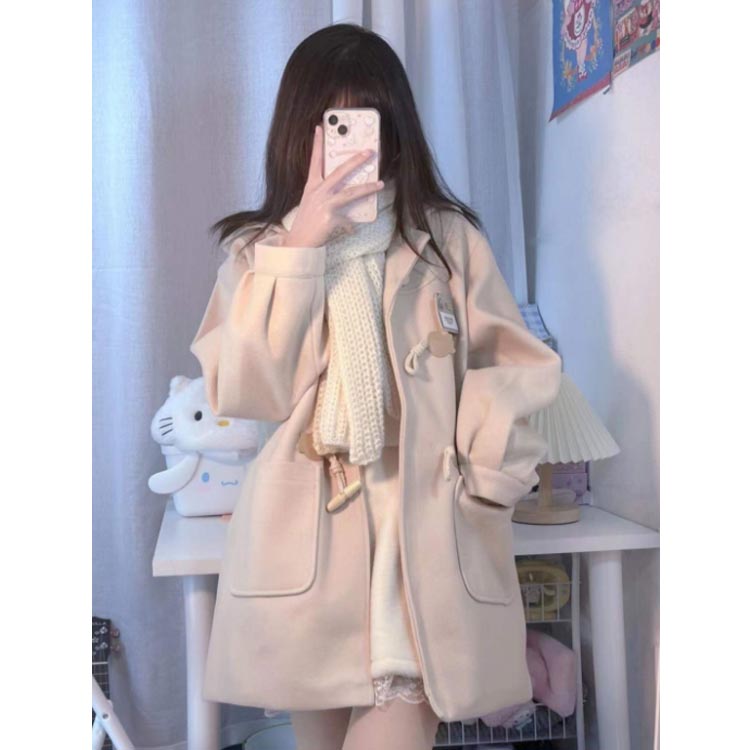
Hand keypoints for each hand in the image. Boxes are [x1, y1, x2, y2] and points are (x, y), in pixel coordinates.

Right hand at [282, 125, 383, 247]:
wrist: (298, 243)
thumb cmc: (306, 225)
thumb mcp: (313, 206)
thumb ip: (328, 200)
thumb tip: (346, 206)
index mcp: (311, 186)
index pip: (314, 161)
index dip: (317, 144)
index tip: (320, 127)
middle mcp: (318, 192)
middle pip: (340, 171)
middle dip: (356, 160)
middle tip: (369, 151)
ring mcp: (324, 203)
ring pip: (350, 192)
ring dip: (367, 187)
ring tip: (380, 183)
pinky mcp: (330, 217)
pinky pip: (348, 220)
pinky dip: (350, 226)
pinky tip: (352, 230)